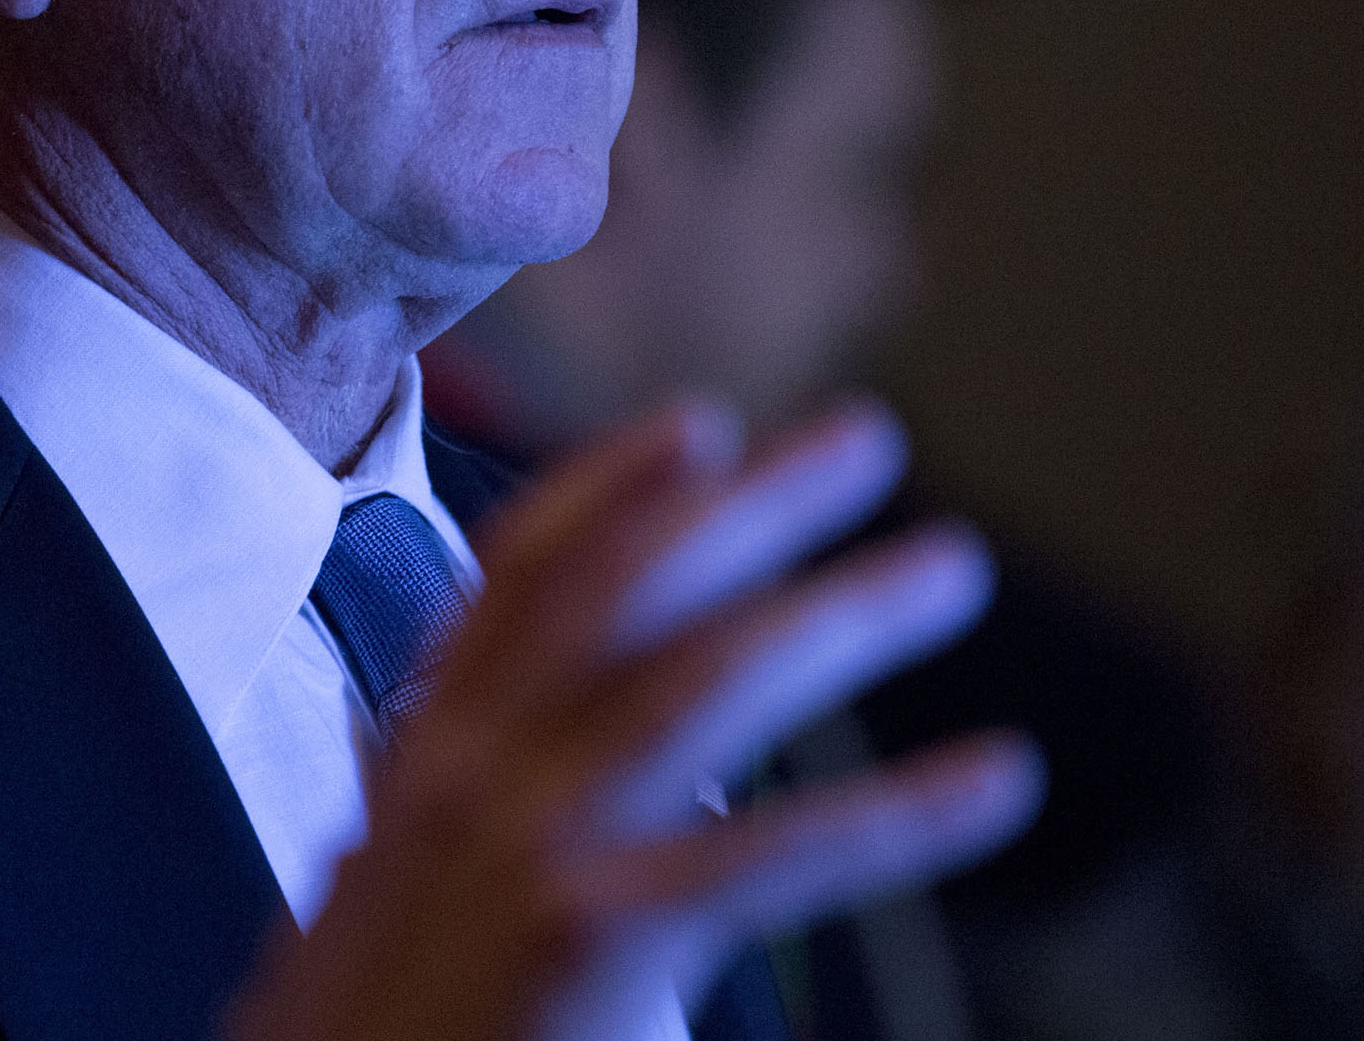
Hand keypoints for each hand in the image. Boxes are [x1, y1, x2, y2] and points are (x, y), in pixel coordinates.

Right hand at [228, 399, 1042, 1040]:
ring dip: (843, 611)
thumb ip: (429, 823)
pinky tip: (994, 782)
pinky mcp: (592, 935)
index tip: (699, 428)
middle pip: (627, 589)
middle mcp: (468, 774)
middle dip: (751, 504)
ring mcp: (530, 845)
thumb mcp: (369, 903)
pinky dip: (900, 813)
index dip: (611, 488)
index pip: (517, 580)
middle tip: (864, 438)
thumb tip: (467, 770)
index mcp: (420, 763)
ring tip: (949, 570)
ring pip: (708, 680)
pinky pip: (777, 855)